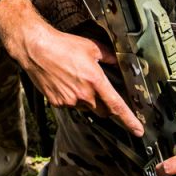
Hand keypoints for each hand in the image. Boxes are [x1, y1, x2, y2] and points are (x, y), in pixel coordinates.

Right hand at [0, 0, 143, 135]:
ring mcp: (70, 101)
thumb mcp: (91, 47)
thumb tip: (117, 60)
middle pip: (103, 110)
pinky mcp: (58, 103)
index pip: (117, 106)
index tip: (138, 130)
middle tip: (102, 91)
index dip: (130, 120)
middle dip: (106, 105)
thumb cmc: (62, 45)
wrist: (37, 49)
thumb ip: (108, 56)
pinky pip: (71, 105)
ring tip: (77, 80)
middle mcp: (84, 94)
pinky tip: (66, 83)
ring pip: (86, 107)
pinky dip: (72, 98)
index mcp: (95, 81)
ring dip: (87, 99)